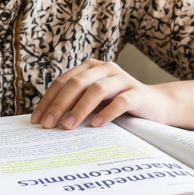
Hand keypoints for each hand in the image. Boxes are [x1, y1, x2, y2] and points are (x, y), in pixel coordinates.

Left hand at [31, 59, 170, 129]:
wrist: (155, 105)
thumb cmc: (118, 104)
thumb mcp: (93, 101)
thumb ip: (74, 103)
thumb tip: (46, 119)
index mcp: (90, 67)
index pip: (63, 81)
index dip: (48, 100)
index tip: (37, 119)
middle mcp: (104, 68)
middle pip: (76, 83)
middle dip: (59, 105)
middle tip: (48, 124)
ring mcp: (122, 79)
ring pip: (96, 90)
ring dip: (79, 109)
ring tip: (68, 126)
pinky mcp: (137, 93)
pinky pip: (120, 102)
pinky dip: (106, 113)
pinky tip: (96, 125)